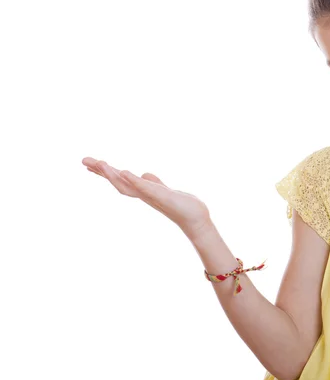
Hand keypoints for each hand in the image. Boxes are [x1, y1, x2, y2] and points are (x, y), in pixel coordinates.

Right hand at [82, 156, 213, 242]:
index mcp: (143, 191)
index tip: (90, 163)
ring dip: (113, 175)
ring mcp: (151, 196)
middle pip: (117, 182)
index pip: (120, 180)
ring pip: (127, 185)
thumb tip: (145, 174)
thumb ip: (154, 182)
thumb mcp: (164, 190)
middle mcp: (143, 195)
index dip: (105, 172)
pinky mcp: (162, 196)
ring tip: (100, 163)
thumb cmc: (181, 206)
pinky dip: (134, 180)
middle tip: (83, 160)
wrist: (195, 219)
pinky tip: (123, 172)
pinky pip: (145, 188)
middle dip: (101, 172)